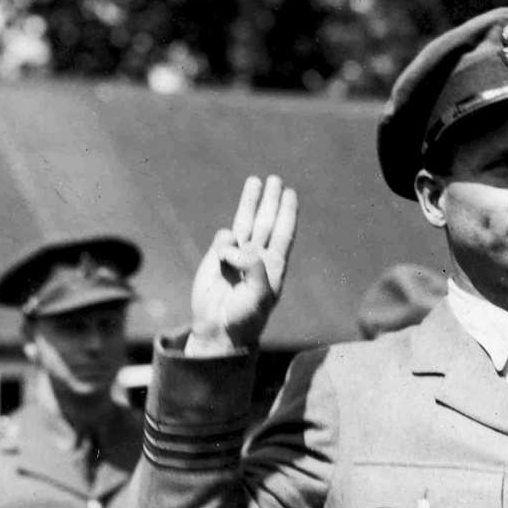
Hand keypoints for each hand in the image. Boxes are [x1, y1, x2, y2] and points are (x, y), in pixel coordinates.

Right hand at [188, 175, 297, 354]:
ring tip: (255, 181)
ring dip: (250, 202)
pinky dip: (225, 243)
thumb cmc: (245, 318)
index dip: (288, 212)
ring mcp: (237, 255)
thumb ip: (256, 271)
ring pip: (245, 222)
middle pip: (266, 221)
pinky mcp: (217, 257)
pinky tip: (224, 258)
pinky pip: (223, 238)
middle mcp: (257, 256)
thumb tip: (244, 248)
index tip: (290, 193)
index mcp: (273, 266)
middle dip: (271, 200)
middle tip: (275, 179)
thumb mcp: (258, 299)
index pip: (283, 233)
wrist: (218, 328)